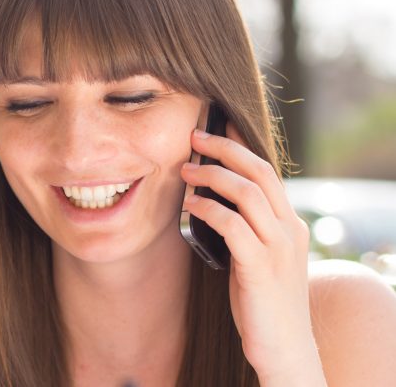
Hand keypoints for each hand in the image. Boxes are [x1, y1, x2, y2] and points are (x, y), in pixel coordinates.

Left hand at [180, 124, 321, 380]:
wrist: (284, 347)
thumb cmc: (262, 300)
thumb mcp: (258, 255)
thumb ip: (245, 227)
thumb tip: (208, 198)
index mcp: (289, 223)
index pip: (267, 171)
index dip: (240, 145)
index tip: (214, 128)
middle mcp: (288, 229)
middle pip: (260, 172)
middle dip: (225, 148)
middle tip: (193, 138)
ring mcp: (278, 248)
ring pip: (247, 194)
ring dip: (212, 177)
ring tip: (185, 172)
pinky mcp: (261, 268)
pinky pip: (233, 226)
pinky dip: (209, 209)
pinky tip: (190, 206)